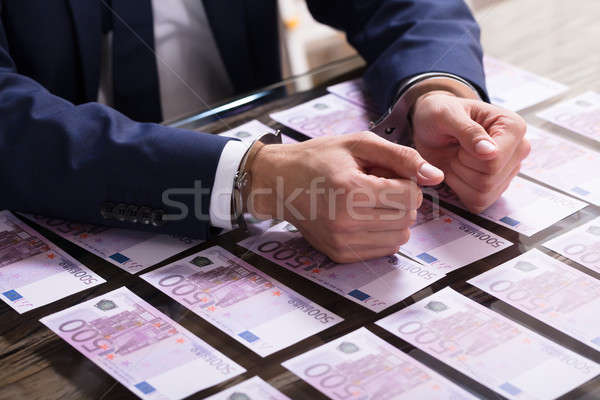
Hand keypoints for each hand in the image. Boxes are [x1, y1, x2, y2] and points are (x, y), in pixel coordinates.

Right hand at [245, 132, 443, 262]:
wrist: (279, 182)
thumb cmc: (319, 158)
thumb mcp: (360, 144)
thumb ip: (402, 157)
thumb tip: (437, 176)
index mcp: (351, 190)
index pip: (411, 195)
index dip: (408, 181)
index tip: (388, 173)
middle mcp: (346, 221)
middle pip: (408, 217)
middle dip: (403, 200)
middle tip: (379, 186)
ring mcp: (342, 242)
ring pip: (400, 237)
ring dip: (395, 218)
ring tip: (370, 202)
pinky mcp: (340, 255)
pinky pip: (384, 250)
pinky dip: (383, 233)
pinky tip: (364, 217)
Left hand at [411, 91, 529, 212]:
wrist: (432, 126)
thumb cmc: (440, 114)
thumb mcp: (446, 115)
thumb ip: (468, 131)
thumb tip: (490, 152)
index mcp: (513, 127)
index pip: (495, 160)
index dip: (468, 156)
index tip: (459, 141)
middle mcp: (518, 150)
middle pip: (488, 179)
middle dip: (461, 166)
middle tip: (455, 149)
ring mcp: (509, 171)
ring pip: (483, 193)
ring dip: (459, 178)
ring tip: (456, 158)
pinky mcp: (497, 188)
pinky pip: (479, 203)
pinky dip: (460, 191)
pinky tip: (457, 172)